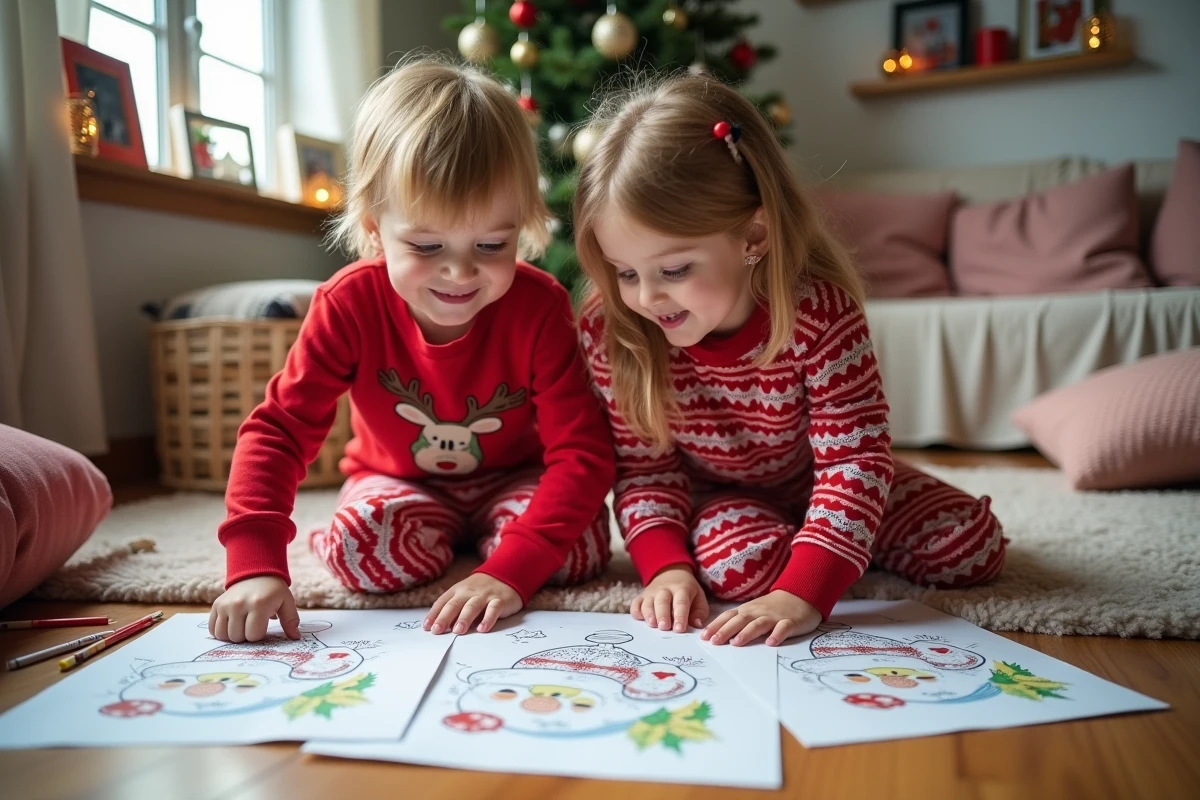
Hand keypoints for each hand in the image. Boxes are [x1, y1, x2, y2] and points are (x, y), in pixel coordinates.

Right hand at [209, 575, 299, 642]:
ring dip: (233, 635)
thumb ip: (291, 620)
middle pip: (237, 637)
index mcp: (258, 604)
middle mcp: (239, 604)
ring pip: (223, 635)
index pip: (253, 635)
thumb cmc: (273, 590)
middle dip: (246, 636)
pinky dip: (221, 631)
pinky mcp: (216, 605)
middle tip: (252, 624)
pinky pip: (212, 629)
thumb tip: (295, 637)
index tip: (263, 625)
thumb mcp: (286, 601)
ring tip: (242, 625)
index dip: (259, 634)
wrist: (256, 572)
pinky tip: (231, 625)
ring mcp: (225, 605)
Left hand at [425, 573, 521, 634]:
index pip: (442, 602)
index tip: (427, 627)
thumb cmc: (479, 591)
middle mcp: (469, 592)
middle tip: (437, 630)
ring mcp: (485, 595)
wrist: (505, 575)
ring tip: (457, 631)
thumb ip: (452, 609)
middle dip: (445, 617)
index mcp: (457, 591)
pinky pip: (493, 609)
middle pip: (455, 604)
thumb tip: (438, 627)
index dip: (434, 614)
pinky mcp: (500, 600)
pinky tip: (482, 629)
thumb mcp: (463, 595)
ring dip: (464, 618)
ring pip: (472, 606)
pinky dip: (488, 619)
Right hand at [630, 565, 709, 632]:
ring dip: (649, 614)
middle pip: (662, 602)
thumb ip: (700, 612)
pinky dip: (635, 611)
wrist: (671, 573)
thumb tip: (696, 625)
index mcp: (682, 589)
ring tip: (652, 624)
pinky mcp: (641, 596)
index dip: (680, 616)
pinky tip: (639, 619)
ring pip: (647, 602)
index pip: (681, 602)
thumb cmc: (687, 591)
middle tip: (664, 627)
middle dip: (663, 615)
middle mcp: (665, 590)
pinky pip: (636, 603)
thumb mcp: (699, 597)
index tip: (679, 629)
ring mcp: (651, 592)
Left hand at [701, 590, 820, 646]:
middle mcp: (758, 612)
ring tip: (736, 643)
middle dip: (726, 630)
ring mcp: (775, 616)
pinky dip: (777, 635)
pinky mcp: (791, 622)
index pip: (728, 617)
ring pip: (759, 624)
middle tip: (714, 642)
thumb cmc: (773, 607)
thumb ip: (739, 621)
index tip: (703, 637)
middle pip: (740, 620)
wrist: (800, 594)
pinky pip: (784, 628)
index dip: (716, 626)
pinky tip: (771, 643)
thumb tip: (718, 634)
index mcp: (748, 610)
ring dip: (747, 633)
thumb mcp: (753, 611)